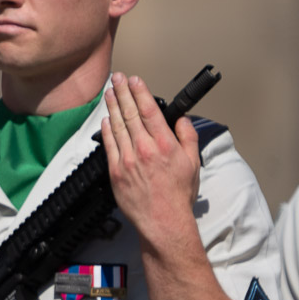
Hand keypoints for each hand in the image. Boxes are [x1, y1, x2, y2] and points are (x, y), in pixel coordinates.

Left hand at [101, 73, 200, 245]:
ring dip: (112, 107)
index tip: (135, 80)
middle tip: (117, 78)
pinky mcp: (115, 172)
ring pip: (117, 127)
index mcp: (165, 145)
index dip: (140, 92)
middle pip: (130, 114)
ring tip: (109, 92)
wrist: (163, 221)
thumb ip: (188, 137)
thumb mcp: (193, 162)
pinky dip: (106, 130)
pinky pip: (109, 146)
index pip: (150, 111)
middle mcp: (144, 149)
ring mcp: (127, 161)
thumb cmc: (178, 194)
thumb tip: (180, 119)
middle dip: (123, 92)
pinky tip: (105, 119)